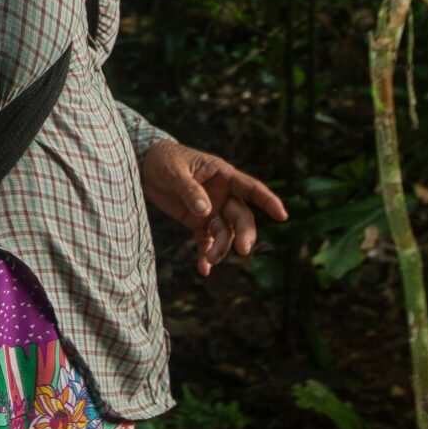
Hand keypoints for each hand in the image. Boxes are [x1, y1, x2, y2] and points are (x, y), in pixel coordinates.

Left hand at [138, 141, 288, 275]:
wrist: (145, 167)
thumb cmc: (164, 160)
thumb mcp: (173, 171)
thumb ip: (189, 189)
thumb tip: (206, 211)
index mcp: (223, 175)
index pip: (251, 188)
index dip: (268, 200)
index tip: (282, 215)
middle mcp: (223, 195)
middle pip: (242, 217)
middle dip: (245, 234)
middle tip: (243, 249)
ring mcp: (212, 210)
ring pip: (226, 233)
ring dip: (222, 248)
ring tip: (210, 260)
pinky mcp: (197, 223)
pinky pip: (207, 241)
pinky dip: (206, 254)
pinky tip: (204, 269)